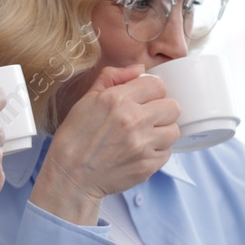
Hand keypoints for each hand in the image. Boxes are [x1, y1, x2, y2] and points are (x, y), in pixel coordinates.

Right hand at [31, 65, 179, 223]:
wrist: (70, 175)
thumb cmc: (75, 138)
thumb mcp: (87, 100)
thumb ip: (113, 78)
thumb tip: (139, 69)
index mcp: (118, 100)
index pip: (158, 85)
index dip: (153, 91)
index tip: (146, 99)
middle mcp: (133, 120)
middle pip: (173, 107)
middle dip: (162, 110)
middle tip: (149, 118)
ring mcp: (142, 145)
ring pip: (174, 131)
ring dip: (163, 132)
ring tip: (146, 136)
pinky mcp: (147, 166)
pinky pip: (167, 153)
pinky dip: (157, 152)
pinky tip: (141, 152)